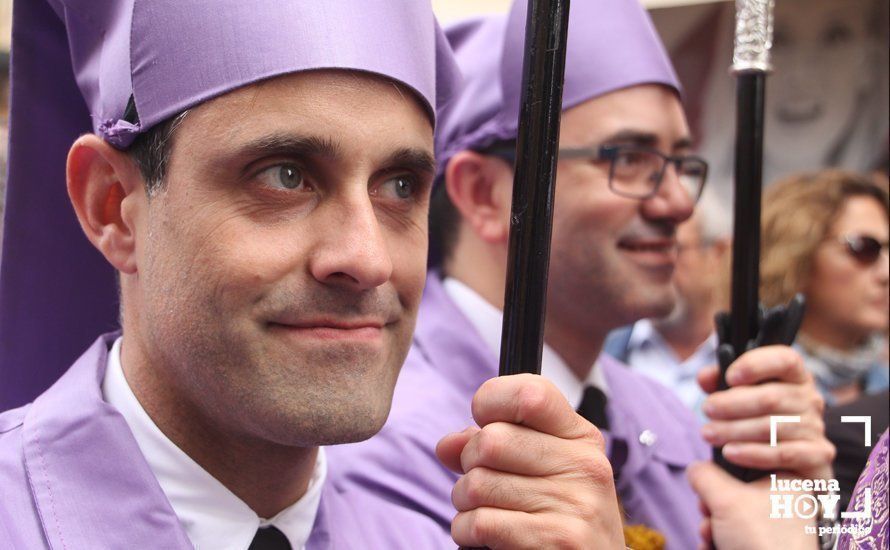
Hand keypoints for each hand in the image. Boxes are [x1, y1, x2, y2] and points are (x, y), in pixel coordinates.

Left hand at [436, 374, 624, 548]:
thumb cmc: (559, 517)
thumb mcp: (540, 470)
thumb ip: (493, 445)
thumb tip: (448, 445)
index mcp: (580, 437)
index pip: (529, 393)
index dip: (490, 402)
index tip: (484, 423)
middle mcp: (584, 465)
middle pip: (490, 441)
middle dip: (469, 465)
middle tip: (483, 484)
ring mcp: (575, 505)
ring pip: (478, 484)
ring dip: (465, 504)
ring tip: (485, 513)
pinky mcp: (559, 541)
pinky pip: (480, 523)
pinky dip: (466, 532)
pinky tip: (484, 537)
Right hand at [688, 461, 817, 549]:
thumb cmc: (762, 541)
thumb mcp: (725, 498)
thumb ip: (704, 475)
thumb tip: (695, 470)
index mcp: (785, 479)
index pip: (743, 461)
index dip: (720, 471)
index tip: (709, 484)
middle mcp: (783, 500)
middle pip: (731, 490)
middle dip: (711, 506)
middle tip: (709, 514)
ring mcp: (775, 526)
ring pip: (730, 514)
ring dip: (710, 525)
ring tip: (710, 536)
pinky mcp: (764, 545)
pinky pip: (734, 534)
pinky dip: (718, 539)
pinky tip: (712, 546)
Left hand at [698, 346, 834, 480]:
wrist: (784, 463)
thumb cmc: (756, 418)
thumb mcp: (737, 395)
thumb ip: (719, 381)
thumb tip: (705, 377)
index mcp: (795, 376)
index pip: (785, 360)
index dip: (756, 365)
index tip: (729, 377)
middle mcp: (810, 398)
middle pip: (771, 397)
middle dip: (732, 404)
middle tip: (707, 409)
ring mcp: (816, 427)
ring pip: (772, 427)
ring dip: (734, 430)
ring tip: (708, 433)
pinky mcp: (818, 455)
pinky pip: (784, 454)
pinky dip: (753, 453)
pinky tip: (730, 452)